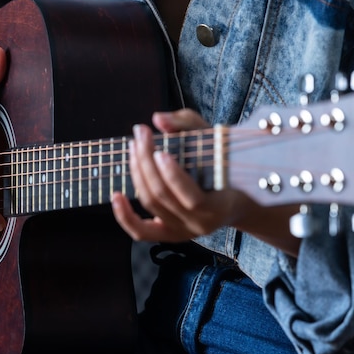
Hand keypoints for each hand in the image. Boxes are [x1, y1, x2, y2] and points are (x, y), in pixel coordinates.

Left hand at [111, 109, 299, 255]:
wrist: (238, 199)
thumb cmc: (225, 164)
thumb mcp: (216, 140)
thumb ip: (189, 124)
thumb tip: (158, 119)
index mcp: (219, 207)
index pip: (192, 197)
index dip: (173, 175)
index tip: (160, 151)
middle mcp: (199, 224)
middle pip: (163, 196)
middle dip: (146, 162)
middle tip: (140, 135)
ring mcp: (182, 232)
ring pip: (150, 204)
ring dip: (137, 173)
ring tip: (134, 147)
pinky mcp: (167, 235)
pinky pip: (140, 231)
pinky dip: (124, 215)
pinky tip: (116, 195)